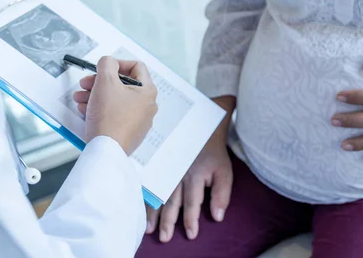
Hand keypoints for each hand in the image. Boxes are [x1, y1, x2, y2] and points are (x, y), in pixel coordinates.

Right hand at [73, 57, 157, 154]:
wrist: (106, 150)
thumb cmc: (109, 116)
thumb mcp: (105, 82)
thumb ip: (107, 64)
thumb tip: (109, 61)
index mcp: (147, 91)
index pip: (136, 67)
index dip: (117, 63)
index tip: (102, 69)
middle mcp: (147, 105)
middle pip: (123, 85)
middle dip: (100, 82)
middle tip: (84, 84)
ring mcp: (139, 121)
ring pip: (116, 100)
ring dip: (96, 95)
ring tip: (80, 99)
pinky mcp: (129, 132)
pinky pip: (115, 115)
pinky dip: (100, 110)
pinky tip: (86, 111)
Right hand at [146, 96, 234, 242]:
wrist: (201, 125)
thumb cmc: (213, 153)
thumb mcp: (224, 171)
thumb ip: (221, 195)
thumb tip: (217, 217)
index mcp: (195, 175)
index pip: (192, 202)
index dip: (191, 220)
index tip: (191, 235)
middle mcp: (178, 173)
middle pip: (171, 201)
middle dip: (167, 221)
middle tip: (164, 238)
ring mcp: (167, 168)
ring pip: (158, 193)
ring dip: (153, 212)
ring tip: (149, 229)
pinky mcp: (160, 164)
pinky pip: (150, 182)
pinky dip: (144, 196)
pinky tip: (138, 207)